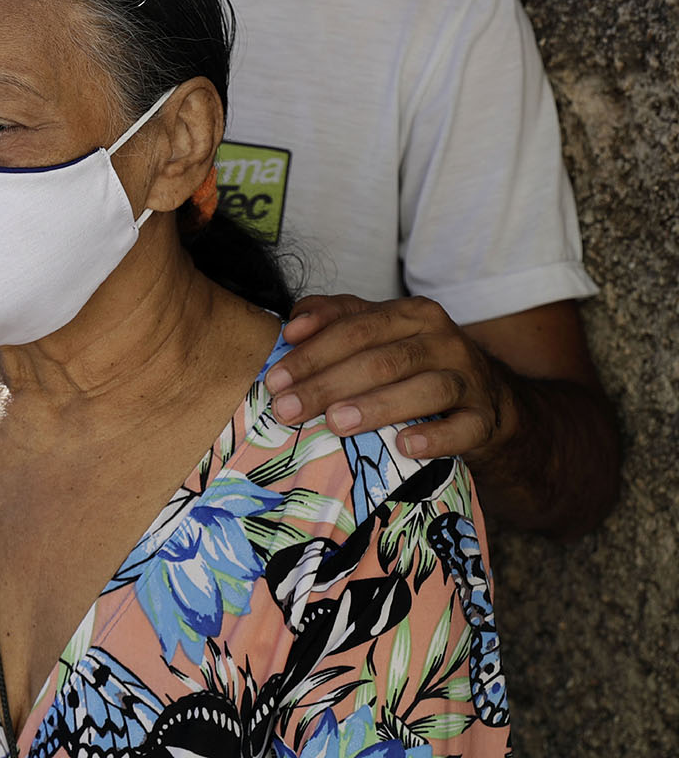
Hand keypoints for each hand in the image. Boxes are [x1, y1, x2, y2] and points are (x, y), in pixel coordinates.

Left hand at [269, 294, 516, 460]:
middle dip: (328, 384)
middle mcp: (443, 340)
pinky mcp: (485, 418)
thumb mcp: (377, 333)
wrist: (486, 399)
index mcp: (411, 314)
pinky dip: (435, 438)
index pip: (354, 329)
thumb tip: (292, 328)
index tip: (274, 380)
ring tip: (335, 423)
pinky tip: (405, 447)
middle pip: (380, 360)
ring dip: (376, 406)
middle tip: (288, 408)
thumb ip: (334, 319)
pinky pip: (463, 428)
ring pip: (422, 389)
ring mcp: (469, 378)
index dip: (311, 354)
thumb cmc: (413, 364)